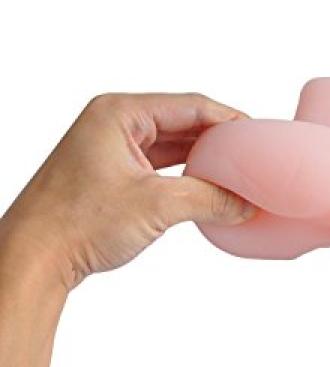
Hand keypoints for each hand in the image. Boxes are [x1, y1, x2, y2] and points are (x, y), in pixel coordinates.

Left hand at [0, 93, 255, 289]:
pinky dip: (186, 174)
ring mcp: (111, 147)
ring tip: (238, 171)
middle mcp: (114, 123)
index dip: (229, 118)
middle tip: (253, 154)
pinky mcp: (113, 172)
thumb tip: (245, 204)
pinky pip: (161, 164)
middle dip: (219, 139)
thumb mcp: (156, 206)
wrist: (33, 260)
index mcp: (119, 113)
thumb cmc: (75, 224)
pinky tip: (208, 186)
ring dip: (204, 158)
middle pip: (183, 122)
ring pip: (172, 144)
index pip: (190, 105)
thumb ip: (209, 199)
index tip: (258, 134)